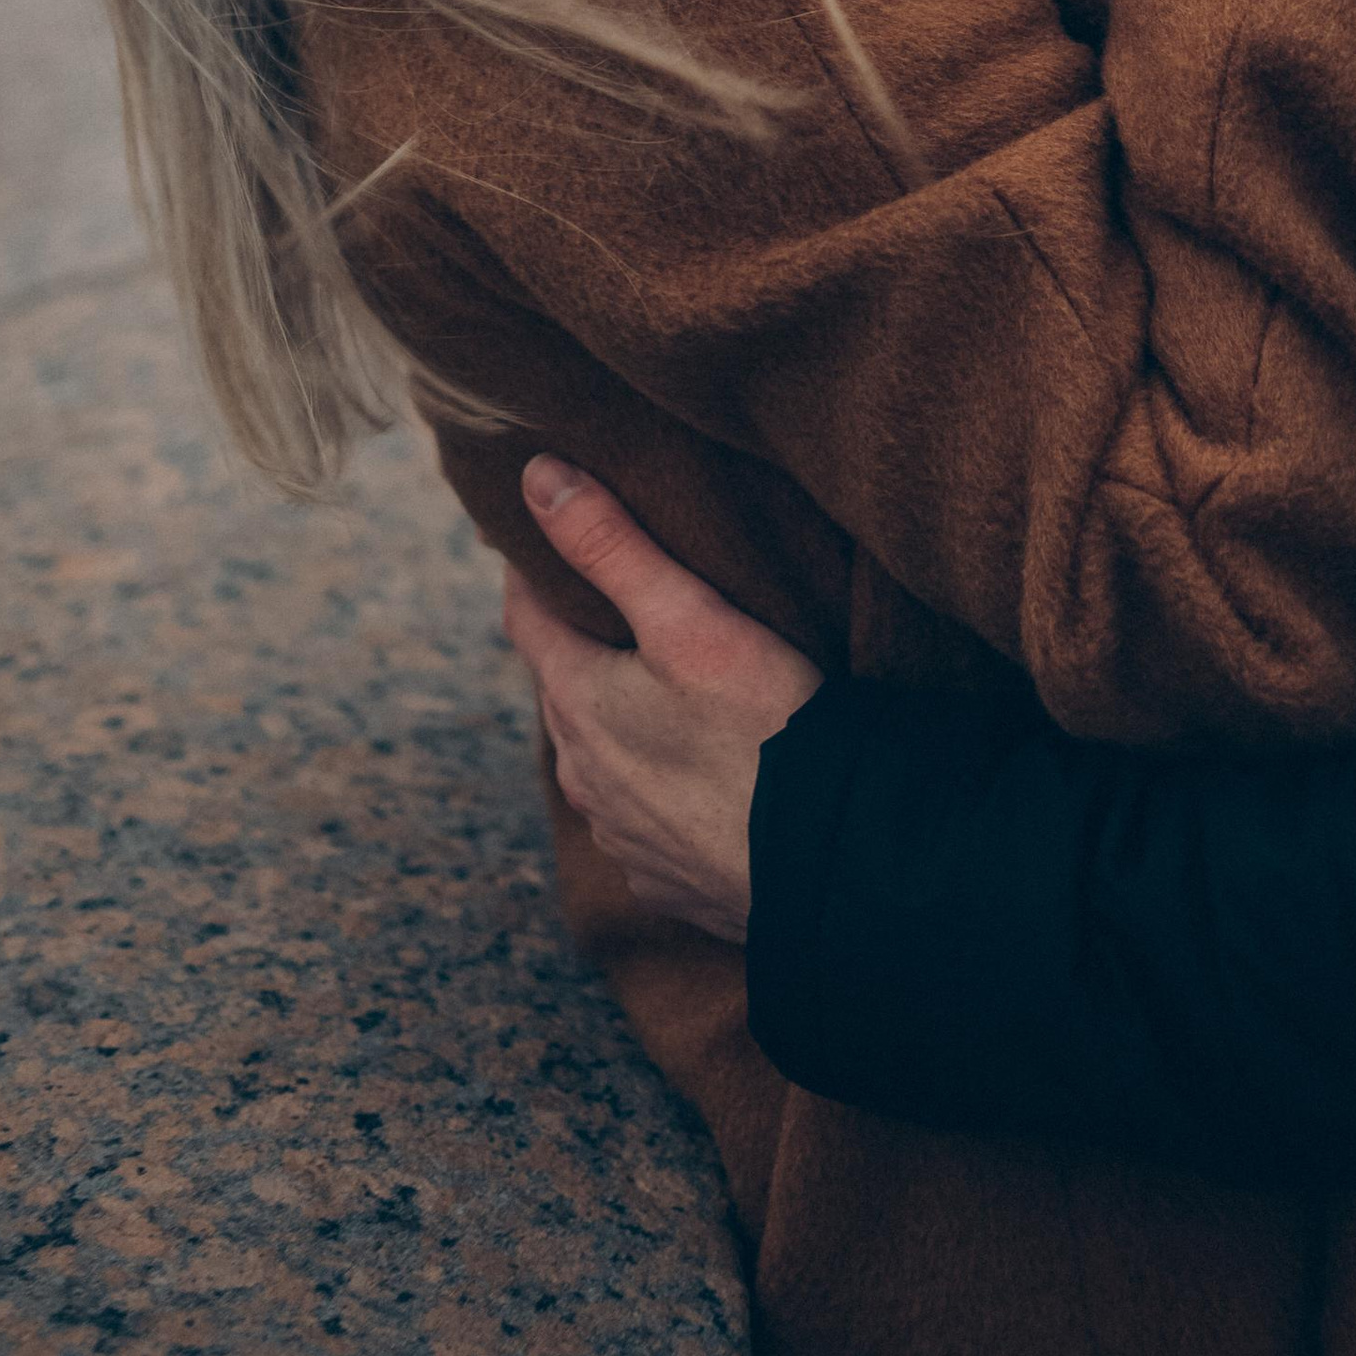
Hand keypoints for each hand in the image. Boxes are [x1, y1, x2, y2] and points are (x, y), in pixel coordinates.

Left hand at [502, 455, 822, 944]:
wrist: (829, 861)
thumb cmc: (762, 730)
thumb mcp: (689, 618)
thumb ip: (611, 545)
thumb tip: (535, 477)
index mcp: (578, 705)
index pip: (527, 619)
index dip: (532, 571)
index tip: (541, 536)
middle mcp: (584, 777)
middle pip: (564, 691)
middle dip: (579, 645)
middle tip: (612, 601)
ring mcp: (622, 836)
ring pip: (601, 759)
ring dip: (617, 722)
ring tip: (660, 687)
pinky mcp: (665, 879)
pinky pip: (642, 819)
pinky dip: (656, 786)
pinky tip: (696, 775)